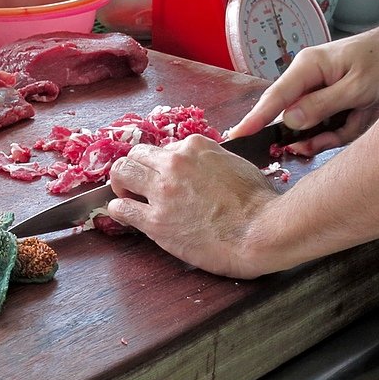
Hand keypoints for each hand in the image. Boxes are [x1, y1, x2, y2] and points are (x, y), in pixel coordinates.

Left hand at [107, 135, 278, 278]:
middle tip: (136, 183)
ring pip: (121, 173)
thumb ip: (211, 159)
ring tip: (126, 196)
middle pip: (136, 154)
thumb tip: (200, 165)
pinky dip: (117, 210)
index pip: (165, 148)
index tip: (164, 176)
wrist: (261, 232)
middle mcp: (174, 163)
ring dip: (120, 184)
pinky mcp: (156, 221)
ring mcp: (162, 191)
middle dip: (134, 168)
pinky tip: (122, 214)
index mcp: (195, 147)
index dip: (162, 164)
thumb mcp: (237, 164)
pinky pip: (121, 209)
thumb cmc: (258, 202)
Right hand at [230, 4, 378, 154]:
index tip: (236, 135)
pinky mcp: (323, 101)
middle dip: (312, 134)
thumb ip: (321, 105)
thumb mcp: (357, 88)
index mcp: (307, 68)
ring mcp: (313, 91)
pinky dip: (341, 129)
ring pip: (310, 127)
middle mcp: (305, 79)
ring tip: (358, 118)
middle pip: (291, 118)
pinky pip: (323, 126)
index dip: (254, 119)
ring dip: (334, 131)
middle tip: (332, 135)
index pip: (274, 98)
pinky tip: (356, 118)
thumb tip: (288, 121)